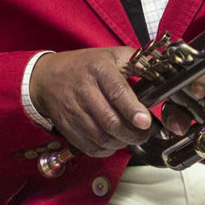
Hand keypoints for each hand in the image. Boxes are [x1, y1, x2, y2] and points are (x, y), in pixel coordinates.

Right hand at [28, 47, 152, 156]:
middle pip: (111, 121)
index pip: (117, 92)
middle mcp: (84, 90)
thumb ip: (137, 61)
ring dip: (121, 142)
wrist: (46, 77)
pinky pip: (90, 147)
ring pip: (101, 138)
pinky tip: (113, 141)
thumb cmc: (84, 66)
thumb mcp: (111, 55)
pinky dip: (106, 150)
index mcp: (99, 70)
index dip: (132, 110)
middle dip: (133, 133)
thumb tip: (158, 70)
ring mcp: (73, 111)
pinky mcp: (67, 127)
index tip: (145, 122)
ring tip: (130, 136)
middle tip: (144, 132)